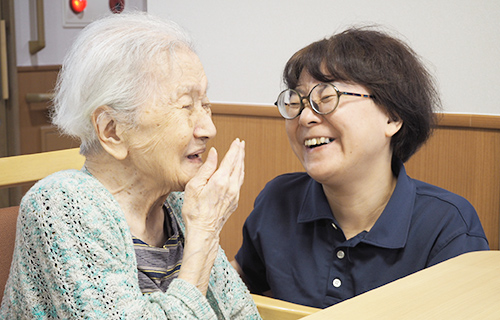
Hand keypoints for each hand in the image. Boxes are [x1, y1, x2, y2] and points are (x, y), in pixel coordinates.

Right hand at [178, 138, 244, 293]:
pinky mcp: (235, 201)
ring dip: (242, 162)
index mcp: (220, 180)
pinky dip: (241, 172)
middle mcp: (231, 186)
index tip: (237, 141)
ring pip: (241, 173)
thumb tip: (215, 153)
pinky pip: (240, 182)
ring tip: (241, 154)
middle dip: (240, 152)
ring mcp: (234, 194)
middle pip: (238, 165)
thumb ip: (206, 168)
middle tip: (241, 143)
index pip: (230, 159)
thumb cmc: (194, 210)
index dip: (234, 149)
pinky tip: (239, 171)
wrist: (203, 230)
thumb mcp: (194, 186)